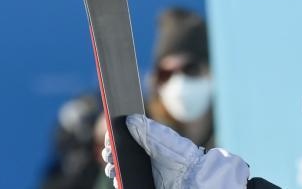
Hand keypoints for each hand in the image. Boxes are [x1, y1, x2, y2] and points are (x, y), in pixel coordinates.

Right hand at [103, 115, 249, 188]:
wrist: (193, 177)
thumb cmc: (181, 155)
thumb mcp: (163, 138)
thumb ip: (146, 129)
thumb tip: (129, 119)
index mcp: (144, 143)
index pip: (122, 139)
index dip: (113, 138)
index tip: (108, 137)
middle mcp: (141, 158)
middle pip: (117, 155)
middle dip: (109, 153)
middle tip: (109, 153)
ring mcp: (140, 173)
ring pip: (118, 171)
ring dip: (111, 168)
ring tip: (112, 167)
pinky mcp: (141, 185)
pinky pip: (125, 184)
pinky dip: (119, 182)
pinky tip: (118, 178)